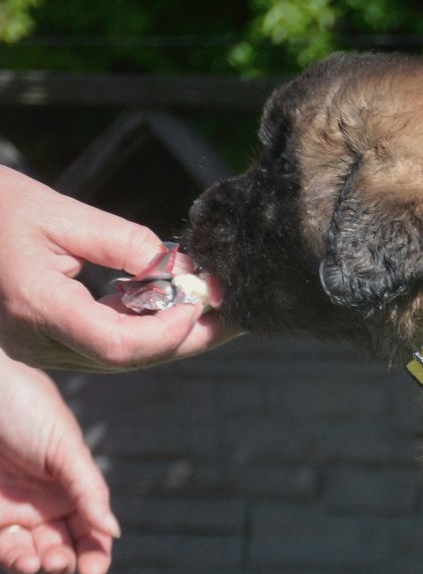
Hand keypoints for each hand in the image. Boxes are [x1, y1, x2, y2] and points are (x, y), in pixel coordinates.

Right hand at [0, 165, 234, 370]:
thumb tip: (182, 267)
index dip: (168, 330)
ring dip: (174, 337)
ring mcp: (39, 349)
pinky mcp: (45, 344)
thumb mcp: (63, 214)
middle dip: (189, 338)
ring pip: (123, 359)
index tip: (199, 298)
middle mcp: (36, 340)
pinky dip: (146, 331)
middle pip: (129, 359)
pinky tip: (176, 309)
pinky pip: (106, 348)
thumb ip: (127, 243)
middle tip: (235, 316)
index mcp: (36, 306)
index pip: (118, 344)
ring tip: (217, 312)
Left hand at [0, 353, 117, 573]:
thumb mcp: (66, 448)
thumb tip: (113, 531)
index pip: (90, 531)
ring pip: (27, 554)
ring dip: (34, 566)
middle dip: (64, 562)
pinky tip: (21, 558)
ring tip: (36, 563)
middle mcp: (43, 504)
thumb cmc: (26, 410)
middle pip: (60, 548)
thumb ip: (90, 490)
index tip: (93, 571)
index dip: (96, 554)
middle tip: (59, 562)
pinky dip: (10, 558)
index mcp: (72, 489)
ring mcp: (12, 509)